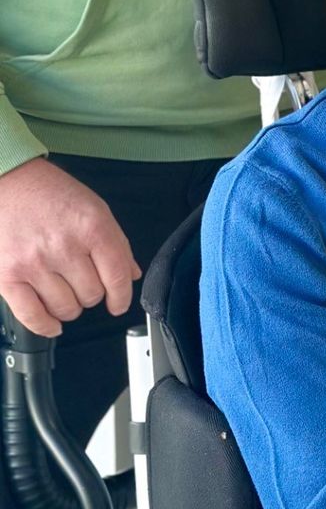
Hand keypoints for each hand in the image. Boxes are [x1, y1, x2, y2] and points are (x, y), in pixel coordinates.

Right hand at [0, 159, 139, 335]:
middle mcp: (64, 246)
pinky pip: (32, 315)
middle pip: (92, 295)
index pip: (116, 275)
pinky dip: (46, 325)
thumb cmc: (50, 193)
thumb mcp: (94, 208)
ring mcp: (35, 263)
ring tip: (65, 292)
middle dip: (92, 293)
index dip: (122, 296)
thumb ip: (115, 242)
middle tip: (83, 282)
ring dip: (70, 307)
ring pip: (66, 308)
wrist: (9, 183)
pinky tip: (53, 323)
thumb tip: (130, 274)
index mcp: (91, 226)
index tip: (119, 304)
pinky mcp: (9, 276)